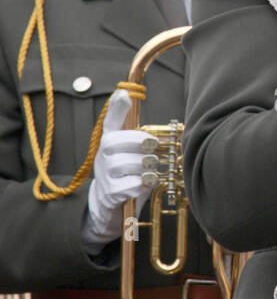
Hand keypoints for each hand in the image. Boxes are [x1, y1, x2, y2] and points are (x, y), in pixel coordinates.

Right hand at [85, 89, 158, 243]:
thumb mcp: (126, 150)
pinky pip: (133, 184)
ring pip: (132, 163)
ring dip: (147, 167)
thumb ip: (133, 131)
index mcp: (108, 140)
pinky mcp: (110, 193)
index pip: (110, 120)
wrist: (107, 203)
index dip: (117, 107)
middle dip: (145, 146)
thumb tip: (131, 100)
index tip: (124, 94)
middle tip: (152, 152)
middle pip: (127, 142)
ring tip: (150, 170)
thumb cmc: (124, 172)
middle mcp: (102, 155)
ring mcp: (104, 174)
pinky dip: (144, 184)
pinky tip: (145, 183)